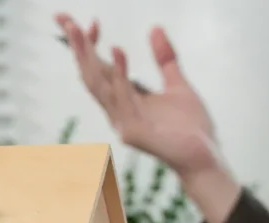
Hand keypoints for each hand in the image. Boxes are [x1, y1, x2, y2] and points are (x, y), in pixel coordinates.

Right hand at [56, 14, 217, 178]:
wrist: (204, 156)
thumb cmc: (191, 128)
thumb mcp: (178, 85)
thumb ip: (165, 59)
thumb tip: (155, 28)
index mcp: (125, 100)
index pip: (100, 69)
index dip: (92, 46)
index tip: (93, 21)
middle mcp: (117, 111)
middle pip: (91, 74)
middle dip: (77, 47)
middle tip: (64, 19)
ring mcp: (122, 122)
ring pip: (98, 85)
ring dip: (88, 55)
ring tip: (80, 29)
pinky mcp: (133, 132)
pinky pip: (123, 98)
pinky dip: (119, 73)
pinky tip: (118, 50)